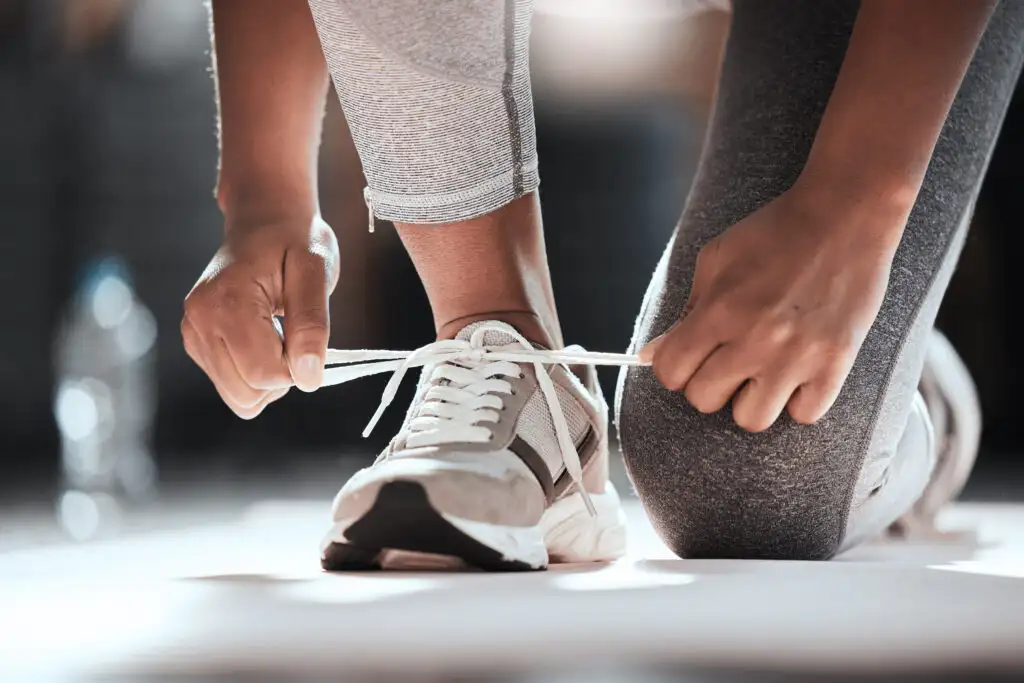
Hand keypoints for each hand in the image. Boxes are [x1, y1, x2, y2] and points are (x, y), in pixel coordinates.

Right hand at [182, 215, 338, 417]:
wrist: (265, 221)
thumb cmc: (294, 240)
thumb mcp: (315, 272)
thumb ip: (312, 324)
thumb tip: (309, 376)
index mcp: (226, 303)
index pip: (264, 374)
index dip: (297, 367)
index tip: (305, 334)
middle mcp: (198, 321)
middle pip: (248, 393)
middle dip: (281, 375)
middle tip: (292, 333)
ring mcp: (193, 334)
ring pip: (240, 398)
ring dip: (269, 377)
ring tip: (277, 333)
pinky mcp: (196, 344)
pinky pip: (233, 386)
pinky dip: (255, 372)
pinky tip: (262, 337)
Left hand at [640, 184, 898, 431]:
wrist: (845, 215)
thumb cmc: (774, 233)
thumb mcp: (716, 261)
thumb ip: (685, 311)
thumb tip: (651, 356)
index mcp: (720, 310)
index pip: (671, 372)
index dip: (674, 368)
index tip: (690, 357)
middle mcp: (756, 340)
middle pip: (705, 400)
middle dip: (709, 382)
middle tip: (727, 360)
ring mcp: (798, 356)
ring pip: (752, 419)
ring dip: (750, 399)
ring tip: (761, 372)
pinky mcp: (837, 364)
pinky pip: (804, 415)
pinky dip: (797, 401)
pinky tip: (797, 373)